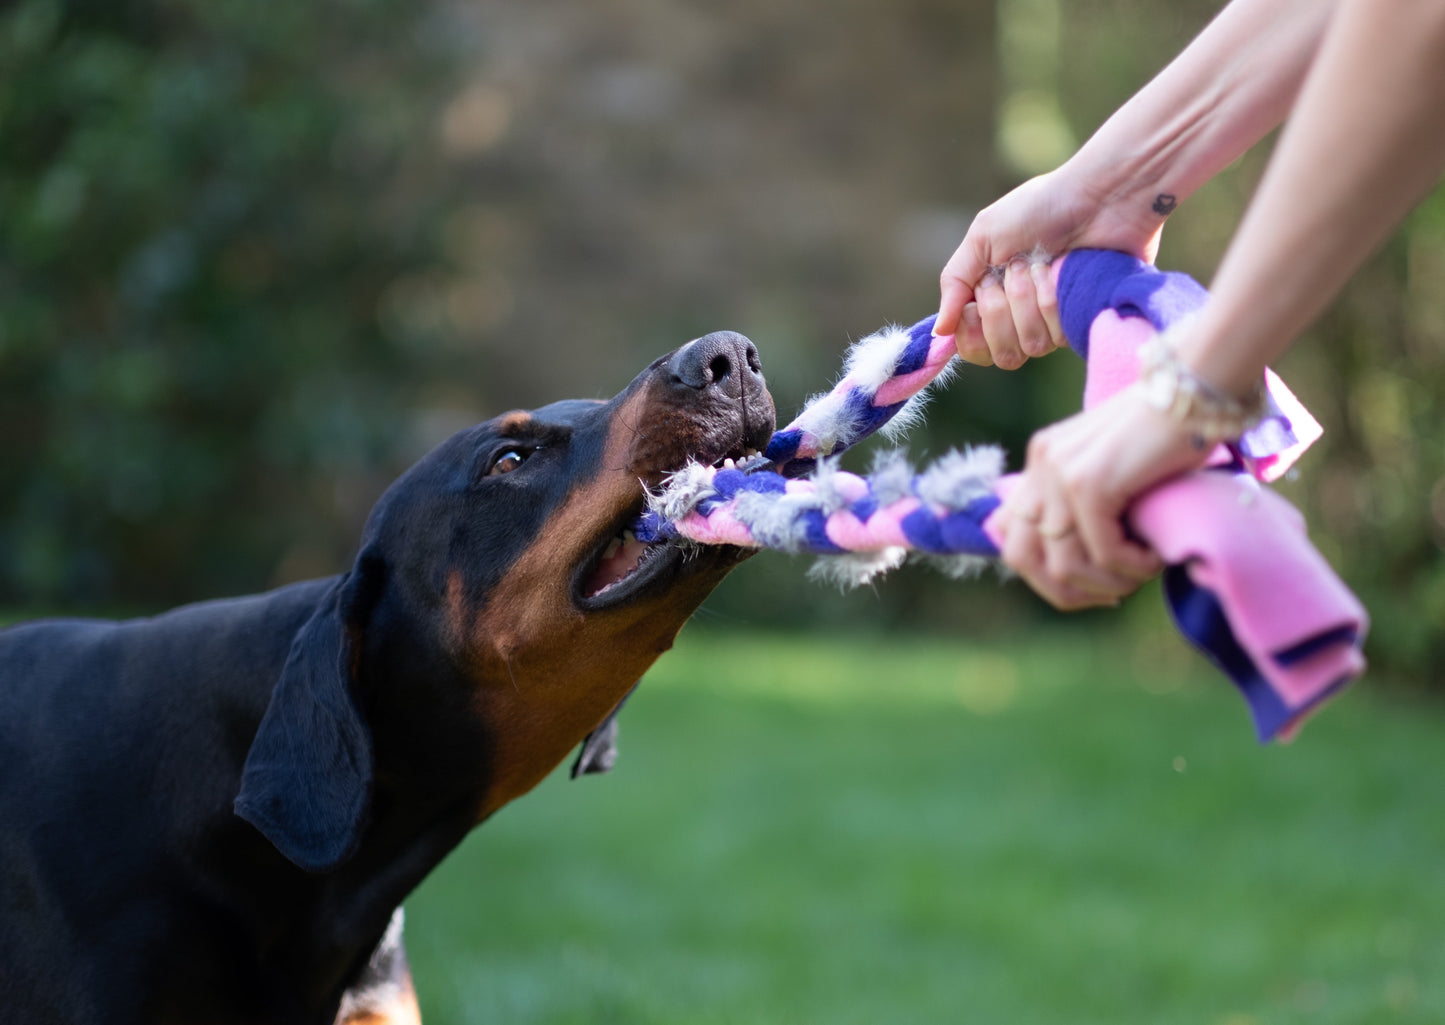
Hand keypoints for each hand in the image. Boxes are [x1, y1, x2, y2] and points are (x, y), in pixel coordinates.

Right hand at [937, 167, 1165, 367]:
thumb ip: (954, 283)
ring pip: (1032, 346)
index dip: (972, 333)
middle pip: (1001, 354)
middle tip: (1014, 268)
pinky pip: (1060, 335)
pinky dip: (1055, 298)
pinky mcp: (1082, 321)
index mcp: (990, 299)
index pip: (973, 348)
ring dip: (1031, 298)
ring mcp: (1054, 322)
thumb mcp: (983, 236)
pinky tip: (1065, 271)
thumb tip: (939, 331)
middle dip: (1002, 310)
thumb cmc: (1040, 207)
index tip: (976, 302)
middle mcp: (1021, 318)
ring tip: (1044, 263)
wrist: (1098, 197)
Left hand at [990, 385, 1209, 608]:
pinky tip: (1156, 557)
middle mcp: (1041, 464)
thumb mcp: (1112, 469)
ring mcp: (1060, 473)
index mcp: (1040, 461)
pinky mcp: (1090, 482)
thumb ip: (1081, 503)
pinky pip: (1104, 552)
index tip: (1091, 588)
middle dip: (1067, 590)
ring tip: (1143, 572)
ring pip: (1065, 563)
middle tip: (1114, 593)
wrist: (1197, 387)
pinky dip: (1134, 566)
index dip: (1044, 577)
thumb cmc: (1168, 433)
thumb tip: (1061, 564)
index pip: (1010, 539)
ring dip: (1109, 582)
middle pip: (1023, 558)